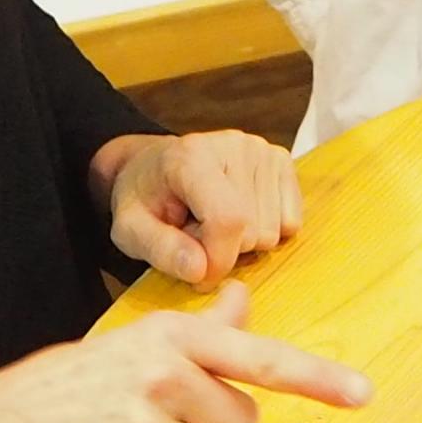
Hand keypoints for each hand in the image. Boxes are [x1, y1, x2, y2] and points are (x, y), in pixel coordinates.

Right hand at [0, 283, 368, 422]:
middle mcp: (165, 377)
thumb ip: (202, 328)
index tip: (363, 394)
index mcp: (172, 338)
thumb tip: (244, 294)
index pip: (260, 357)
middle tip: (156, 419)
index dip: (317, 378)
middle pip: (244, 422)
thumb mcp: (137, 341)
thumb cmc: (79, 383)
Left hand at [95, 129, 301, 286]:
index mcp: (191, 157)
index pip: (227, 219)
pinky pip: (291, 222)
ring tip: (212, 223)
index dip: (219, 261)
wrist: (156, 166)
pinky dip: (266, 229)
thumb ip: (160, 250)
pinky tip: (238, 215)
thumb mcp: (130, 230)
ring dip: (243, 241)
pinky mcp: (280, 159)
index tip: (199, 277)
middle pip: (252, 231)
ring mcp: (261, 150)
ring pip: (273, 232)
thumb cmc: (144, 199)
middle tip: (195, 234)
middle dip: (224, 249)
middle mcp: (233, 145)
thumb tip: (201, 271)